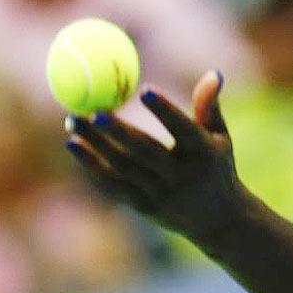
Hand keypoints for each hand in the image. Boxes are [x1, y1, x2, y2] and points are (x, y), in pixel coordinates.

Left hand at [64, 71, 246, 244]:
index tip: (144, 89)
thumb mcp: (220, 137)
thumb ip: (210, 106)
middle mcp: (183, 176)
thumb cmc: (217, 166)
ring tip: (73, 120)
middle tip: (93, 109)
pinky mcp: (145, 207)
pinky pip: (114, 185)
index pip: (184, 130)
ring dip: (96, 144)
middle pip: (146, 151)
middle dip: (118, 130)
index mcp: (205, 154)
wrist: (219, 220)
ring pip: (124, 168)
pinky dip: (92, 166)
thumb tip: (214, 72)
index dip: (165, 110)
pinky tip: (74, 146)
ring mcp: (163, 194)